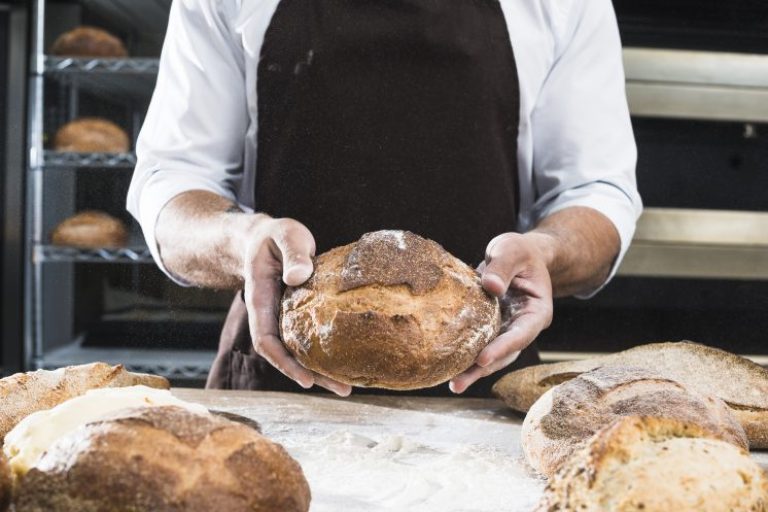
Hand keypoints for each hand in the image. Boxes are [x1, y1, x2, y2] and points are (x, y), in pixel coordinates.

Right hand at [241, 216, 351, 396]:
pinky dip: (324, 353)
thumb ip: (292, 253)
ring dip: (321, 370)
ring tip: (348, 386)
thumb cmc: (276, 235)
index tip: (306, 379)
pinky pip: (308, 339)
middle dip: (311, 376)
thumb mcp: (284, 235)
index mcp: (261, 300)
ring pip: (298, 351)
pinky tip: (346, 362)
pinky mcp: (298, 316)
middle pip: (285, 355)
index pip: (266, 340)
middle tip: (342, 390)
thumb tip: (297, 278)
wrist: (266, 238)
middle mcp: (271, 315)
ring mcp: (284, 318)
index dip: (284, 362)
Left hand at [449, 232, 552, 393]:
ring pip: (492, 355)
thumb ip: (503, 266)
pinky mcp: (491, 328)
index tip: (482, 359)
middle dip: (482, 369)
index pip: (520, 334)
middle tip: (458, 383)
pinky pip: (479, 344)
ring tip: (452, 384)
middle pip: (505, 354)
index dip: (501, 348)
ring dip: (472, 370)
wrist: (519, 255)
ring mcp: (507, 329)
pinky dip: (466, 355)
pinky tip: (447, 366)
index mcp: (537, 312)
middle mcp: (523, 326)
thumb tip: (491, 286)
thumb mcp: (513, 250)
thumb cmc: (520, 251)